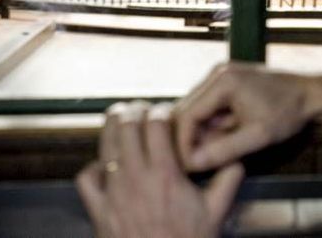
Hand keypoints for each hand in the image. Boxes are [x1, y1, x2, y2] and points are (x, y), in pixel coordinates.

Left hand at [76, 101, 244, 237]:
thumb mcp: (215, 213)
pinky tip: (104, 164)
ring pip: (104, 145)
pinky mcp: (99, 209)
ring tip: (119, 118)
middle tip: (141, 108)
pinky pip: (86, 178)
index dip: (161, 110)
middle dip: (134, 110)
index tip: (166, 110)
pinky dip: (93, 165)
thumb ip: (227, 181)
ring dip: (111, 127)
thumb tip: (235, 160)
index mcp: (166, 175)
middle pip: (126, 126)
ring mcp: (114, 193)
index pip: (157, 124)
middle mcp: (136, 178)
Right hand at [173, 63, 321, 171]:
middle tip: (196, 163)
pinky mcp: (227, 81)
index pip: (188, 115)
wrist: (311, 94)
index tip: (188, 165)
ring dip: (200, 132)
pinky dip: (211, 124)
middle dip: (190, 138)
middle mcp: (217, 73)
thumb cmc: (288, 112)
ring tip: (211, 153)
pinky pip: (209, 105)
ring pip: (197, 109)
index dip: (184, 143)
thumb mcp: (257, 136)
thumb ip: (224, 150)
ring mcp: (221, 75)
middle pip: (188, 110)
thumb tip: (193, 163)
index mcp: (222, 81)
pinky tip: (221, 139)